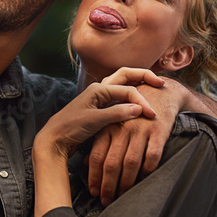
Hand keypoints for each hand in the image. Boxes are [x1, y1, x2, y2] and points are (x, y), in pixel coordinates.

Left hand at [34, 70, 161, 159]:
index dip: (142, 102)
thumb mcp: (95, 121)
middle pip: (127, 76)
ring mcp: (102, 99)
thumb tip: (138, 109)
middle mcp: (101, 90)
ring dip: (140, 87)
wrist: (55, 139)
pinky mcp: (102, 109)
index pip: (128, 90)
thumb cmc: (71, 127)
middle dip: (144, 77)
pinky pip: (122, 99)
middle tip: (161, 83)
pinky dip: (133, 100)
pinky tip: (142, 108)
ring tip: (155, 89)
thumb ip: (116, 113)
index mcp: (98, 89)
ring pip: (125, 87)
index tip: (152, 115)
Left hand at [88, 76, 186, 205]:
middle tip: (106, 201)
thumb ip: (100, 142)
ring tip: (123, 196)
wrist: (161, 93)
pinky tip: (144, 180)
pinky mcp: (158, 131)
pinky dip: (147, 171)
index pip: (97, 155)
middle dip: (108, 185)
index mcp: (108, 125)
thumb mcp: (112, 122)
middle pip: (112, 162)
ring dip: (126, 183)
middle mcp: (122, 128)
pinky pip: (152, 156)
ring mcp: (140, 129)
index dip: (94, 176)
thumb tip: (87, 163)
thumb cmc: (132, 111)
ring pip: (131, 163)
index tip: (94, 191)